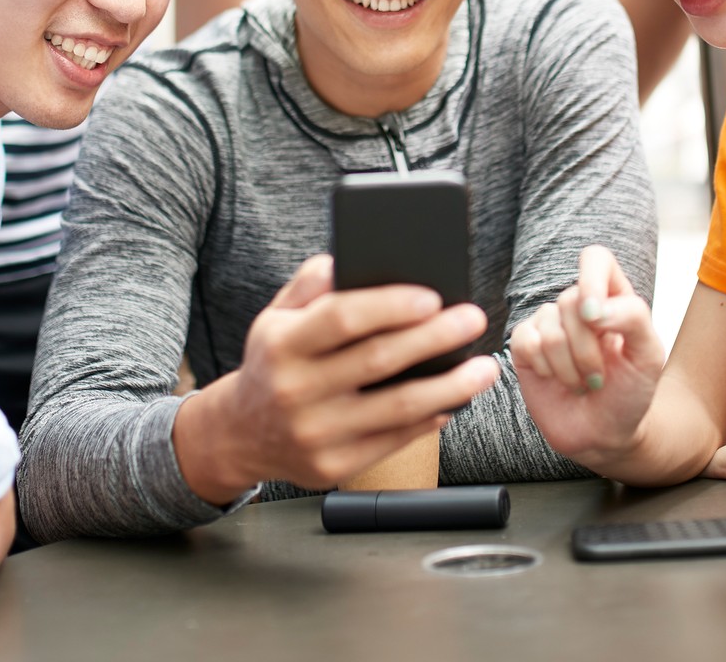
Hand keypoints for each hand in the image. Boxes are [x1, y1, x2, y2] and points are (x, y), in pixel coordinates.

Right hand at [176, 255, 499, 499]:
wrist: (241, 434)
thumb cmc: (274, 362)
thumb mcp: (275, 315)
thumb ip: (312, 283)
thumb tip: (352, 259)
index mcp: (280, 344)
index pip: (342, 318)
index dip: (391, 306)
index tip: (433, 297)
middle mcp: (295, 390)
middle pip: (379, 360)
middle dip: (435, 338)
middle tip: (473, 320)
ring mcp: (316, 433)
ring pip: (397, 407)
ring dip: (450, 386)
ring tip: (484, 368)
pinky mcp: (334, 465)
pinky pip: (395, 439)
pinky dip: (431, 418)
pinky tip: (454, 400)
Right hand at [509, 245, 665, 468]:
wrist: (604, 434)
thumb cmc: (631, 393)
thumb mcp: (649, 356)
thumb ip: (633, 318)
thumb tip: (594, 307)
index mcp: (612, 297)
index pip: (595, 259)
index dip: (591, 280)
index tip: (596, 318)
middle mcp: (578, 305)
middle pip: (570, 300)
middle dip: (586, 348)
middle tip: (600, 377)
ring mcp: (549, 324)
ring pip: (548, 326)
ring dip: (569, 366)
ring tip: (582, 384)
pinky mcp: (525, 345)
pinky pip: (525, 340)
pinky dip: (545, 367)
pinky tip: (557, 380)